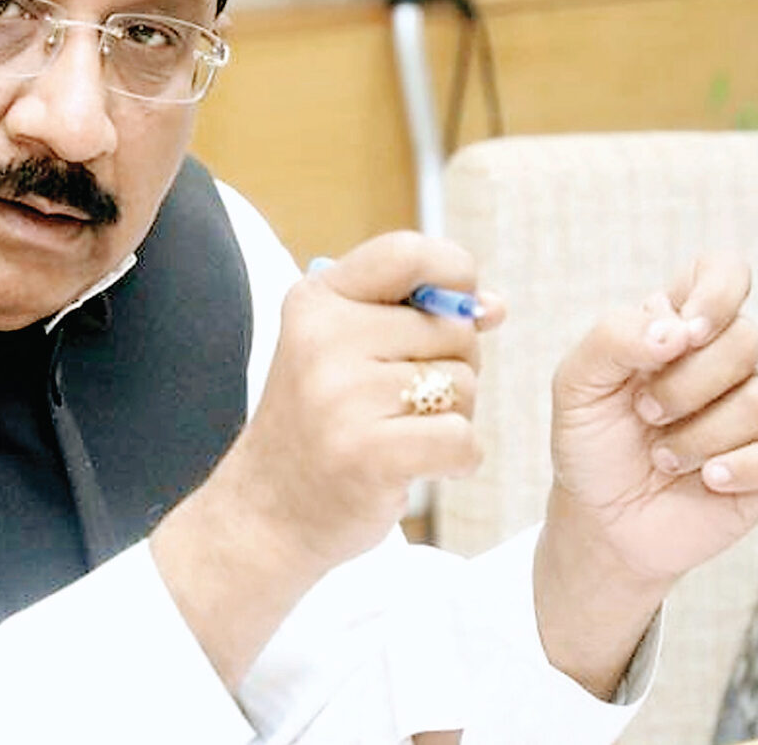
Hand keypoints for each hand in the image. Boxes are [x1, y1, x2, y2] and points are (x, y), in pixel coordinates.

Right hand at [228, 230, 501, 567]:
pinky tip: (415, 465)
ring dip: (451, 416)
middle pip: (453, 328)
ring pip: (463, 384)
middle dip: (450, 365)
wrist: (269, 509)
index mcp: (316, 300)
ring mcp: (341, 395)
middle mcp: (323, 338)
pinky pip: (462, 438)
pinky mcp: (368, 452)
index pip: (408, 252)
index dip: (454, 274)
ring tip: (398, 432)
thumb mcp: (344, 347)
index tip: (453, 307)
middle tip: (397, 400)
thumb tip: (492, 307)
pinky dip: (456, 459)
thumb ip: (416, 314)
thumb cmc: (321, 423)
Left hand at [549, 252, 757, 584]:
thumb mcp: (577, 385)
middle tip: (646, 413)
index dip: (716, 294)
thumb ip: (614, 339)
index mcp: (680, 324)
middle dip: (686, 384)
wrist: (604, 519)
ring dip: (702, 433)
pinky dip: (736, 466)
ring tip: (664, 455)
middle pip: (746, 339)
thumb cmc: (592, 442)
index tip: (684, 333)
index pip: (723, 272)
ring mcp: (756, 405)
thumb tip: (677, 330)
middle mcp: (727, 357)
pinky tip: (706, 478)